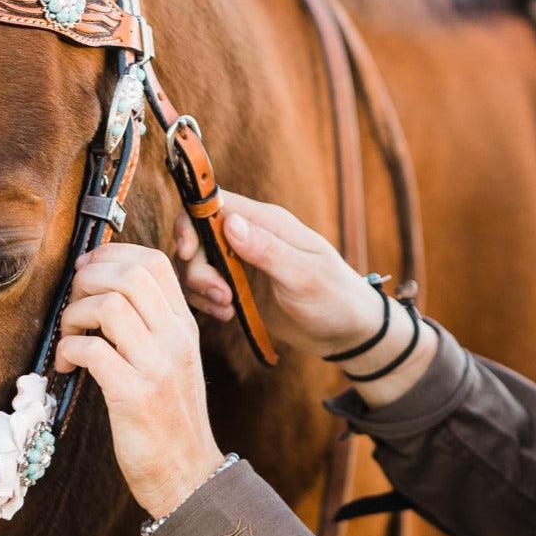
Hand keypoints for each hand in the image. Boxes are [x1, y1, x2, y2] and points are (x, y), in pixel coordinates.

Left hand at [54, 243, 224, 520]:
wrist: (188, 475)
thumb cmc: (169, 420)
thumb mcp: (171, 362)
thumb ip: (149, 326)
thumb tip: (104, 292)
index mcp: (184, 327)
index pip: (154, 263)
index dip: (112, 256)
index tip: (86, 271)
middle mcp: (176, 339)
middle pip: (130, 275)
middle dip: (88, 280)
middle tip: (72, 305)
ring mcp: (158, 367)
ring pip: (109, 306)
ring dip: (75, 314)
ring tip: (68, 336)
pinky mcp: (135, 396)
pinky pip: (92, 350)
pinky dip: (69, 349)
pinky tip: (67, 364)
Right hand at [176, 191, 383, 354]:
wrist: (346, 331)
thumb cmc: (335, 298)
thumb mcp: (304, 275)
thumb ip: (267, 249)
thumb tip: (230, 222)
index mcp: (267, 222)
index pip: (214, 204)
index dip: (191, 223)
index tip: (189, 253)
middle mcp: (250, 237)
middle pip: (198, 237)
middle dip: (198, 268)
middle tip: (221, 296)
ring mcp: (242, 262)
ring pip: (198, 264)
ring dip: (202, 288)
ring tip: (227, 309)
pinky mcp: (238, 287)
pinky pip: (205, 287)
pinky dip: (207, 301)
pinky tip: (228, 315)